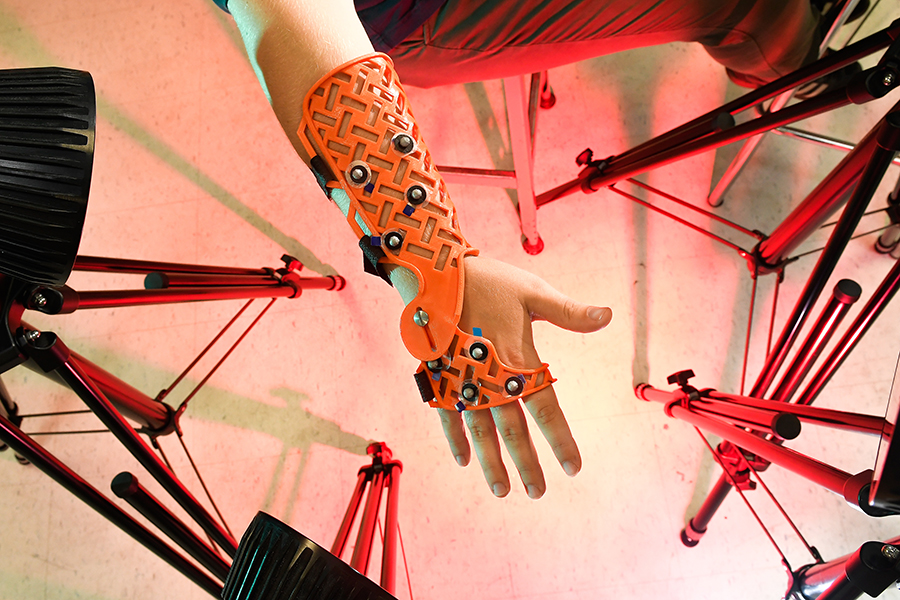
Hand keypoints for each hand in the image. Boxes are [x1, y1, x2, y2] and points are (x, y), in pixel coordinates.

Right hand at [437, 255, 611, 497]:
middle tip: (538, 493)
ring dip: (491, 463)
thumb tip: (607, 315)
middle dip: (526, 464)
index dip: (560, 441)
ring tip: (502, 490)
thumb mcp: (532, 291)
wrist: (433, 273)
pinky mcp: (439, 378)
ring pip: (480, 431)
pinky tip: (463, 460)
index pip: (546, 409)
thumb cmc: (488, 280)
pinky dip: (456, 438)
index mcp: (518, 360)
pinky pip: (447, 415)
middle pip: (512, 431)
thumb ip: (568, 312)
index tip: (573, 467)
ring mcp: (462, 382)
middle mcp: (490, 379)